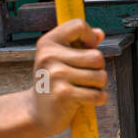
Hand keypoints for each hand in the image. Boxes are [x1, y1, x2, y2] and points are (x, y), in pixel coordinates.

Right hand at [26, 20, 107, 135]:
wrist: (38, 112)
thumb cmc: (53, 83)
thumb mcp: (60, 58)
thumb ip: (80, 44)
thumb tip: (99, 33)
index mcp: (48, 43)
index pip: (78, 26)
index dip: (90, 37)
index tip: (88, 48)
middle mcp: (49, 56)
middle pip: (96, 56)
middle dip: (98, 69)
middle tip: (84, 77)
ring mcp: (55, 75)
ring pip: (100, 76)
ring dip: (97, 86)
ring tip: (82, 88)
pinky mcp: (64, 94)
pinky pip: (97, 94)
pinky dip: (98, 99)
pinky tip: (85, 100)